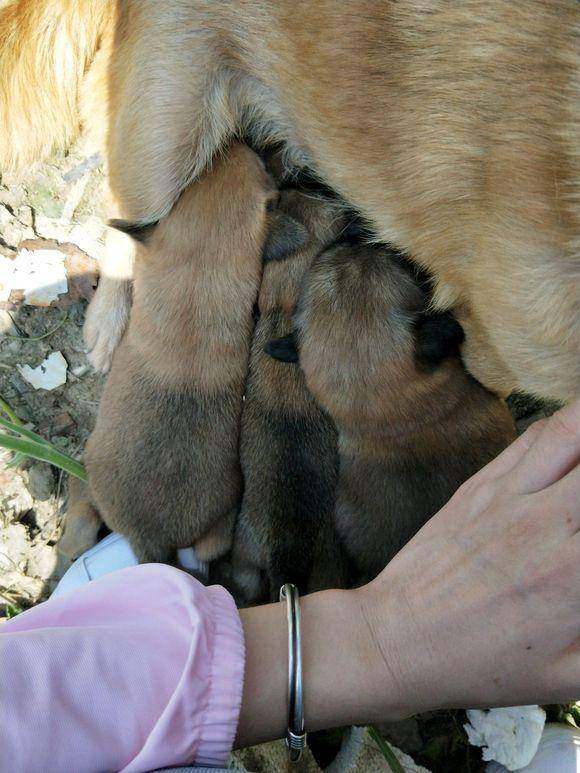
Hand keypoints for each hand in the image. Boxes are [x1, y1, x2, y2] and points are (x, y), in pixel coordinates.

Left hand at [361, 398, 579, 716]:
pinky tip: (579, 434)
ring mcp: (510, 495)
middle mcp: (548, 524)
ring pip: (573, 430)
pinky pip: (534, 437)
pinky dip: (568, 425)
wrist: (399, 637)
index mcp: (575, 578)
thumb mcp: (567, 677)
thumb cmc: (481, 665)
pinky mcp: (482, 483)